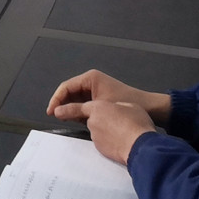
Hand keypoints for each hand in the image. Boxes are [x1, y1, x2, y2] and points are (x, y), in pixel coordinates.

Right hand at [47, 69, 170, 122]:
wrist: (148, 108)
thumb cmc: (124, 103)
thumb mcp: (98, 107)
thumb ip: (76, 110)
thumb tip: (58, 113)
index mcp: (90, 78)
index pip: (66, 87)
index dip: (56, 100)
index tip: (51, 112)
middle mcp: (91, 81)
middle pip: (69, 92)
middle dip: (62, 105)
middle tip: (55, 117)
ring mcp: (96, 89)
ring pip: (76, 99)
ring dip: (70, 109)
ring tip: (65, 120)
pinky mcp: (100, 97)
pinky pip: (84, 103)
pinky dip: (79, 111)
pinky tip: (77, 120)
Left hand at [50, 98, 158, 164]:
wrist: (140, 146)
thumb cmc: (136, 124)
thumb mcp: (129, 106)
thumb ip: (116, 106)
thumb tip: (115, 109)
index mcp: (97, 108)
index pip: (76, 108)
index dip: (66, 109)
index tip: (55, 112)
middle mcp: (93, 122)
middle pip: (90, 120)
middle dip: (100, 121)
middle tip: (116, 124)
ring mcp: (95, 137)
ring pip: (97, 132)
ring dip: (106, 132)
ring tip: (123, 132)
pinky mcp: (100, 149)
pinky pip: (102, 142)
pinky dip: (109, 141)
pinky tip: (121, 141)